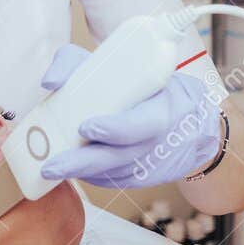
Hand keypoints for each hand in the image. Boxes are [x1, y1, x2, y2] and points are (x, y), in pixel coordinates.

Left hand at [36, 42, 222, 191]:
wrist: (193, 121)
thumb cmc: (149, 88)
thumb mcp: (126, 67)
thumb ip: (80, 63)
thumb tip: (50, 81)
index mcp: (161, 109)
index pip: (142, 123)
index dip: (116, 129)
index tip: (86, 128)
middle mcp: (159, 141)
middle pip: (119, 157)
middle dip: (83, 162)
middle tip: (52, 165)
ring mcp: (151, 164)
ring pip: (113, 174)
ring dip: (81, 172)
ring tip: (51, 169)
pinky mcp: (143, 178)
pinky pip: (114, 180)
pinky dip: (91, 176)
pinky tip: (73, 170)